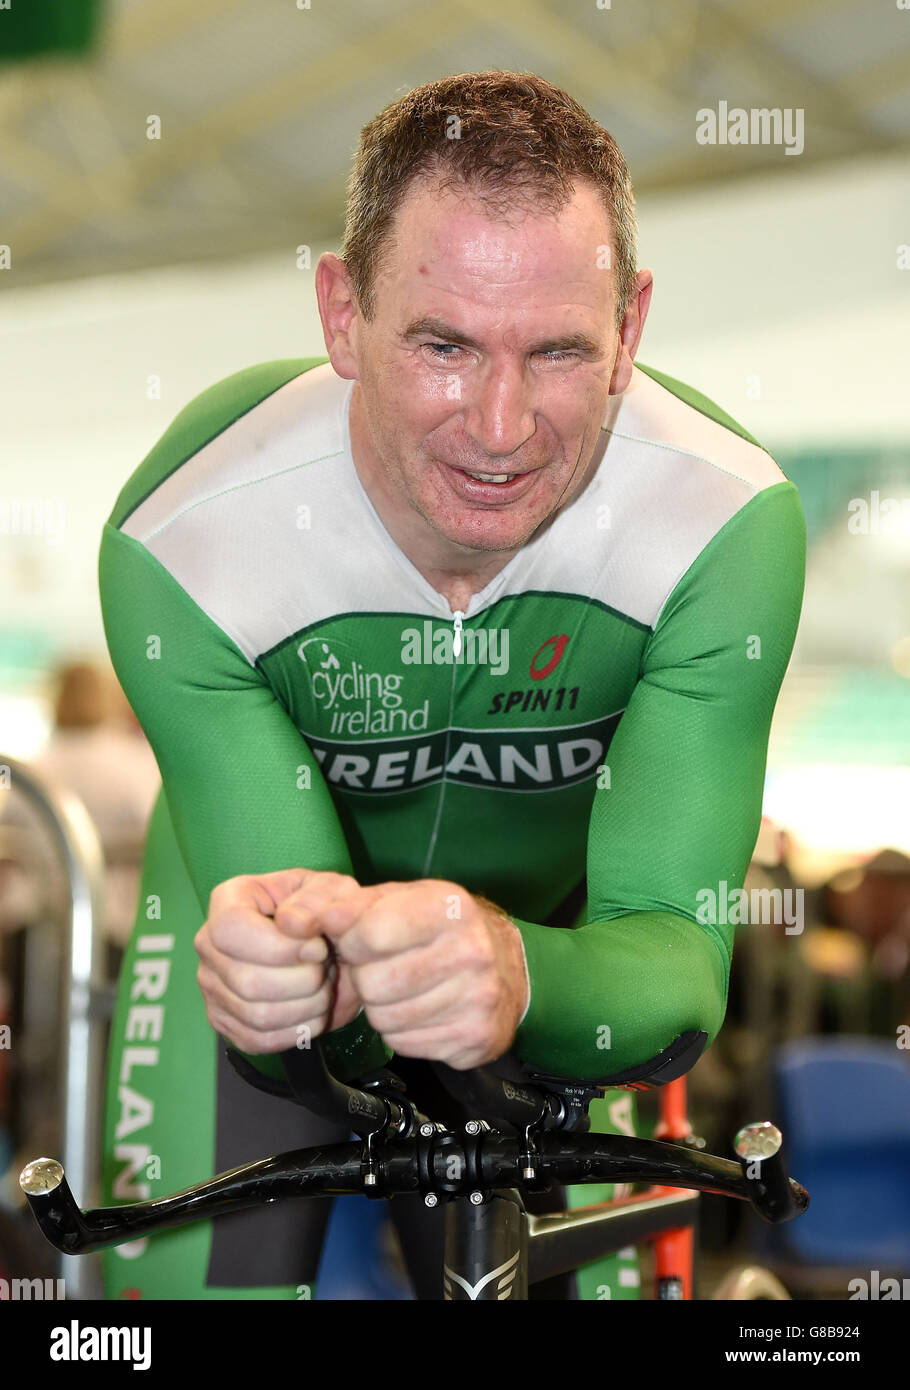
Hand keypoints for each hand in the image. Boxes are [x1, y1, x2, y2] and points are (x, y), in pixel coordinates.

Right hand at [194, 869, 360, 1053]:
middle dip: (304, 981)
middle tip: (326, 967)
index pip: (231, 929)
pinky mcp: (225, 1022)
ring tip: (323, 987)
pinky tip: (313, 1010)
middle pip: (248, 980)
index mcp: (229, 901)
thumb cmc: (325, 913)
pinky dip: (297, 1031)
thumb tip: (293, 923)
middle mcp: (209, 945)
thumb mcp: (331, 890)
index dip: (279, 947)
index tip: (317, 948)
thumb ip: (316, 898)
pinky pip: (258, 1040)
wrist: (332, 949)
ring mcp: (213, 987)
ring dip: (306, 1006)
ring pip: (257, 1015)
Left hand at [277, 877, 529, 1069]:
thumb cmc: (440, 930)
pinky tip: (422, 1011)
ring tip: (405, 989)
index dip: (353, 941)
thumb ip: (345, 905)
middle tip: (386, 968)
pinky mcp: (475, 1038)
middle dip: (368, 978)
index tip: (360, 940)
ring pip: (386, 1019)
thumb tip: (297, 918)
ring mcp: (478, 997)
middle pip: (374, 982)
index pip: (371, 932)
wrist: (508, 968)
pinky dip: (403, 1032)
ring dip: (383, 1008)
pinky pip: (405, 1044)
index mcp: (448, 907)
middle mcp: (471, 950)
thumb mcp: (398, 900)